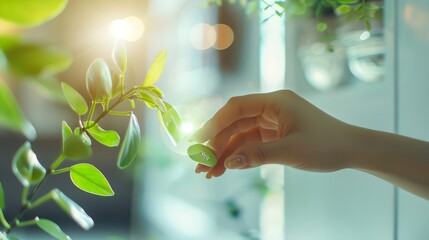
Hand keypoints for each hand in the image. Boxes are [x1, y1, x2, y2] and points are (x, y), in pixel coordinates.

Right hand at [190, 90, 352, 178]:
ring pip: (240, 135)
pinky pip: (250, 143)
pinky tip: (225, 168)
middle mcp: (270, 108)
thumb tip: (228, 162)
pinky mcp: (274, 135)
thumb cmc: (327, 145)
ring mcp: (271, 122)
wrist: (352, 150)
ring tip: (208, 172)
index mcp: (275, 101)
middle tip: (200, 163)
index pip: (237, 107)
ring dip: (224, 152)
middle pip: (234, 123)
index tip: (200, 141)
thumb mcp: (290, 150)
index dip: (215, 123)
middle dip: (216, 143)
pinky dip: (238, 156)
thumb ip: (257, 155)